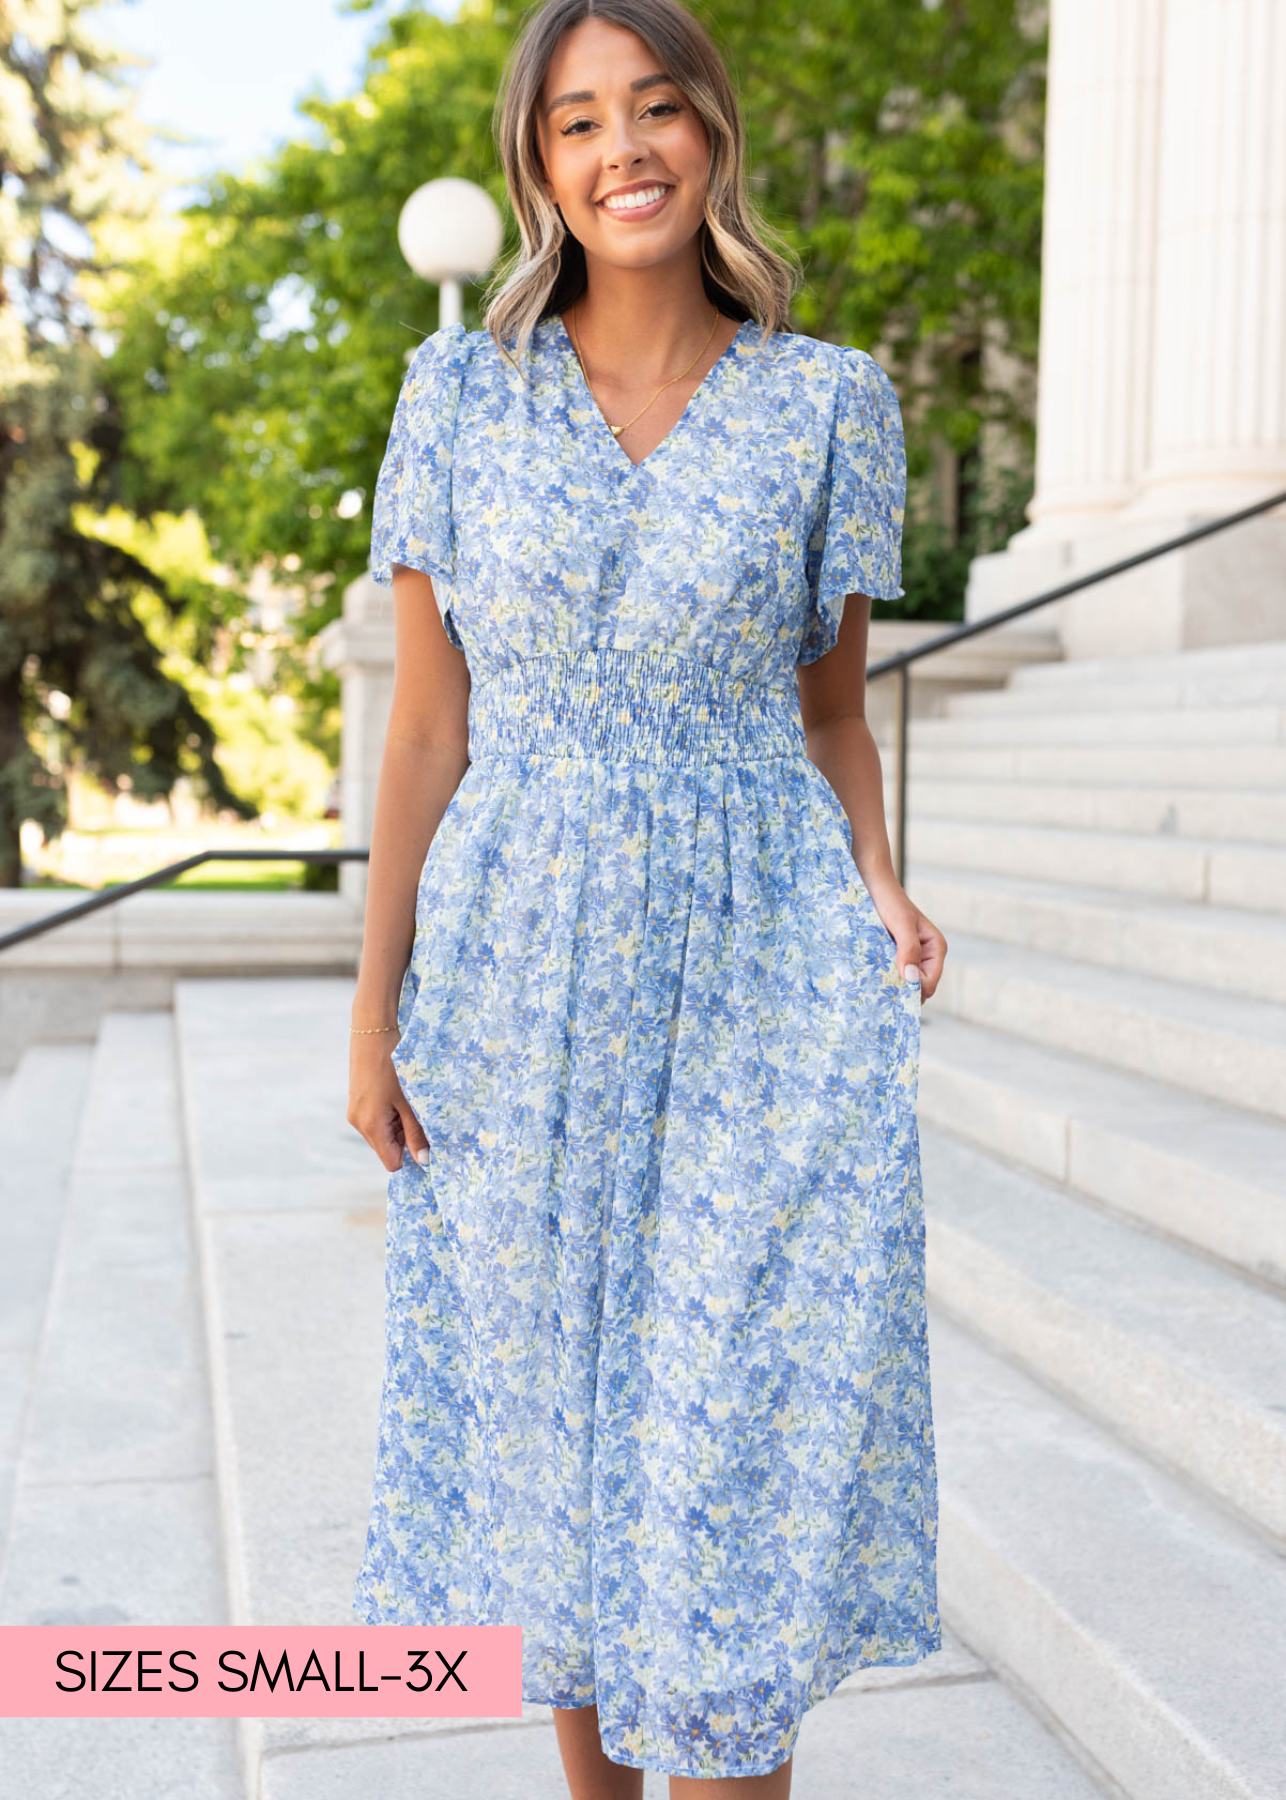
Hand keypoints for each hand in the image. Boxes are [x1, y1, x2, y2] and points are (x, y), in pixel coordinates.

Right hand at [347, 1034, 431, 1172]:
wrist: (373, 1033)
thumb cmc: (394, 1066)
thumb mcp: (410, 1101)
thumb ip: (416, 1133)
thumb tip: (424, 1161)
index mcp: (371, 1126)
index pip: (392, 1162)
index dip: (410, 1154)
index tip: (425, 1138)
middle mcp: (358, 1123)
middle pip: (387, 1149)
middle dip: (405, 1138)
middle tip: (417, 1112)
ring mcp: (355, 1113)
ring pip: (383, 1135)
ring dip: (398, 1126)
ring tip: (406, 1101)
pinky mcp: (357, 1103)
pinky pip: (376, 1121)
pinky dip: (390, 1116)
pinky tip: (397, 1095)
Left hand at [864, 882, 947, 1001]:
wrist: (874, 886)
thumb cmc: (890, 901)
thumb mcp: (901, 924)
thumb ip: (908, 949)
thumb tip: (911, 979)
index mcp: (935, 948)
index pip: (929, 984)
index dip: (913, 990)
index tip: (892, 990)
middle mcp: (926, 955)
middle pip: (917, 987)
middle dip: (902, 989)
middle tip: (880, 986)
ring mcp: (911, 956)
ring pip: (904, 982)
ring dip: (891, 983)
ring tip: (874, 979)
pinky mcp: (896, 955)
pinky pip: (893, 974)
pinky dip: (884, 976)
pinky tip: (872, 973)